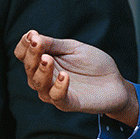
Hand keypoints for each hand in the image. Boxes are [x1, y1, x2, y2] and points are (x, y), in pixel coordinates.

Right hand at [14, 30, 137, 123]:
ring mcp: (54, 92)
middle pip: (29, 68)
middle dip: (31, 54)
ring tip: (47, 59)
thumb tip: (33, 36)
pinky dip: (59, 87)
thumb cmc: (94, 64)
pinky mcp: (68, 103)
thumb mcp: (73, 48)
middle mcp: (45, 78)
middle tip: (37, 43)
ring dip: (41, 70)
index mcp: (44, 61)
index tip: (32, 34)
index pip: (24, 55)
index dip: (25, 45)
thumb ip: (54, 44)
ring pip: (39, 84)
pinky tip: (64, 76)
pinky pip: (57, 97)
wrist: (115, 82)